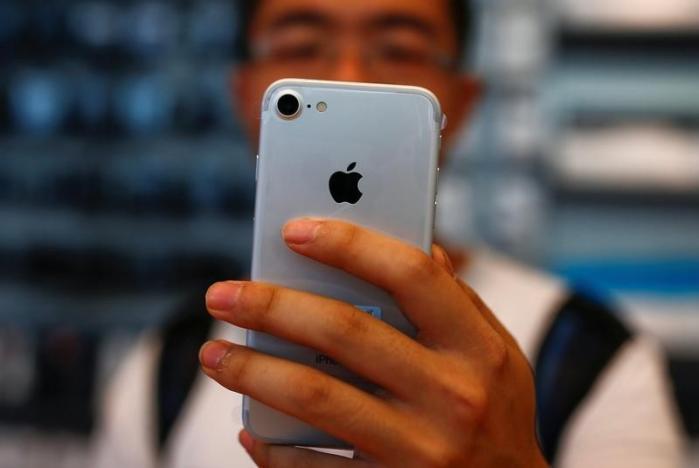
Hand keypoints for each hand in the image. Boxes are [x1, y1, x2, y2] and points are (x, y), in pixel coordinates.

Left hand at [200, 219, 547, 467]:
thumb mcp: (498, 357)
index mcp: (478, 348)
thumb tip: (421, 248)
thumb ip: (457, 302)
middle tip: (223, 294)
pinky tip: (249, 427)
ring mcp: (421, 450)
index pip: (411, 274)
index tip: (293, 230)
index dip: (349, 244)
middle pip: (346, 331)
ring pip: (316, 397)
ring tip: (213, 355)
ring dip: (252, 371)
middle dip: (272, 306)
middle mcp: (453, 396)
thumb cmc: (498, 417)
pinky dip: (272, 448)